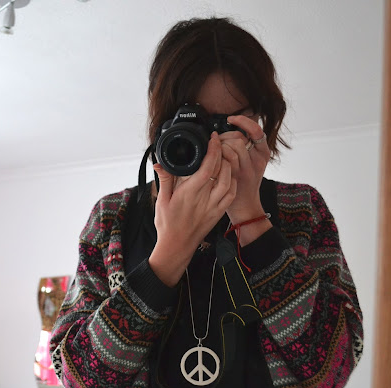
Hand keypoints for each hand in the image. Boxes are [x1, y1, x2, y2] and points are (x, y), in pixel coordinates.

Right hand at [148, 132, 236, 286]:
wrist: (176, 247)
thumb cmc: (167, 225)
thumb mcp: (161, 200)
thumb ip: (164, 180)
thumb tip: (159, 163)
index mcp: (189, 193)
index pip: (206, 167)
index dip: (212, 150)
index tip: (212, 138)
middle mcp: (204, 198)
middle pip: (220, 171)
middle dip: (222, 153)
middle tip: (218, 143)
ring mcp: (213, 206)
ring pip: (228, 182)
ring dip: (228, 167)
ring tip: (223, 158)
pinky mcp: (218, 213)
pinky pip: (230, 195)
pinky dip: (232, 182)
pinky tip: (227, 176)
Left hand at [219, 115, 270, 223]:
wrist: (244, 206)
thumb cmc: (243, 182)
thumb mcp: (251, 163)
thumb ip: (245, 147)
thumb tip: (231, 129)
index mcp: (263, 154)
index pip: (256, 130)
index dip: (243, 121)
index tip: (231, 119)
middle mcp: (257, 159)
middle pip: (239, 137)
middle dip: (225, 138)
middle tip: (218, 144)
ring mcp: (247, 168)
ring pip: (232, 146)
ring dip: (220, 147)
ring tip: (217, 154)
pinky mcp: (237, 176)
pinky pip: (226, 158)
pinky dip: (218, 156)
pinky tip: (215, 161)